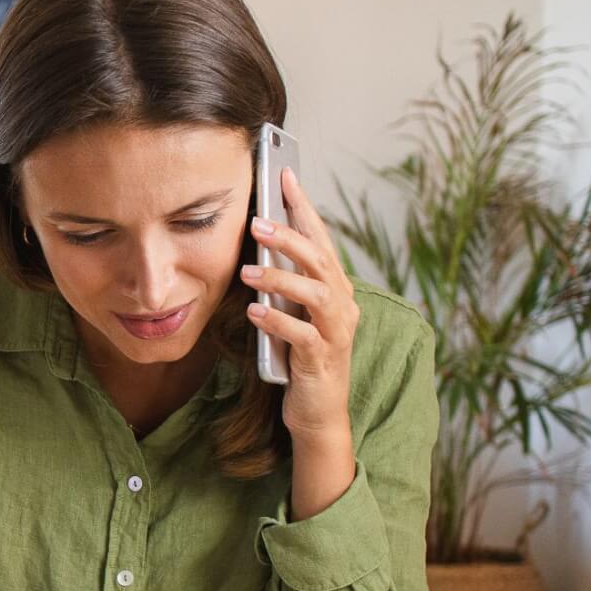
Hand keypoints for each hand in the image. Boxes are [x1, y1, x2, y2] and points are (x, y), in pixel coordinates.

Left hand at [242, 164, 358, 440]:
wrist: (318, 413)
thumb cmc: (300, 358)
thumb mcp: (291, 313)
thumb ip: (282, 284)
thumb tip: (257, 246)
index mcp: (336, 289)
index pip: (321, 240)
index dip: (304, 208)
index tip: (285, 177)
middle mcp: (342, 306)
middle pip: (321, 261)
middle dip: (290, 238)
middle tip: (257, 222)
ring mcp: (336, 334)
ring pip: (316, 295)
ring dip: (282, 280)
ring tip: (248, 272)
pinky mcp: (322, 361)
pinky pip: (303, 337)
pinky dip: (278, 322)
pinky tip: (255, 314)